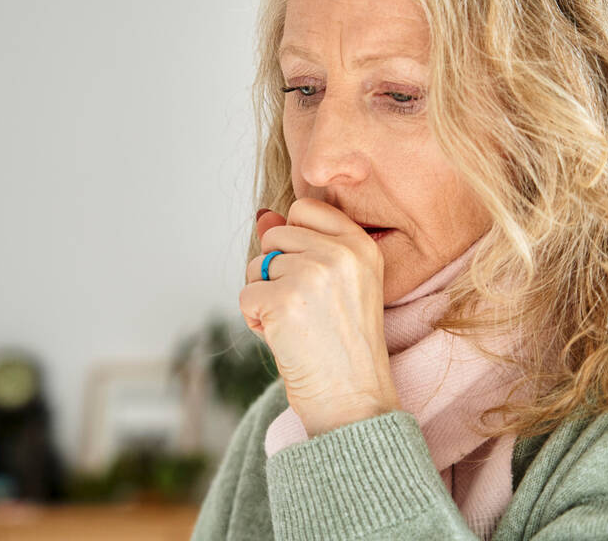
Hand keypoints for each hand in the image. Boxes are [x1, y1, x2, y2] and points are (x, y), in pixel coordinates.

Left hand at [240, 197, 400, 436]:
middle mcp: (340, 253)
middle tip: (303, 309)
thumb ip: (303, 245)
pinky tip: (282, 338)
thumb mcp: (338, 285)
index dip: (293, 239)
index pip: (306, 208)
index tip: (307, 275)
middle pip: (276, 237)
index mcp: (361, 246)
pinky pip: (246, 295)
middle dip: (275, 272)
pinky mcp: (283, 300)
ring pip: (257, 266)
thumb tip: (262, 215)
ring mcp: (312, 274)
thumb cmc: (344, 346)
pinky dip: (254, 319)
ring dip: (264, 297)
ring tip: (296, 325)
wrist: (353, 399)